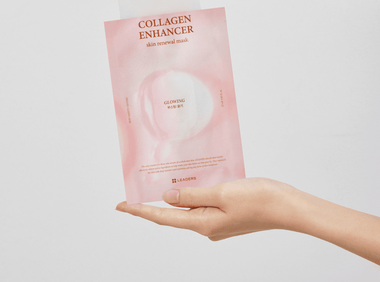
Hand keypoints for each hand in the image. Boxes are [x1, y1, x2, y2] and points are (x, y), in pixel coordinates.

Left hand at [116, 178, 379, 263]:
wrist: (286, 206)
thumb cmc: (258, 199)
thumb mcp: (221, 193)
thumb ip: (192, 196)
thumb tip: (167, 198)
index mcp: (203, 223)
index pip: (163, 217)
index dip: (140, 210)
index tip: (122, 205)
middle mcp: (207, 226)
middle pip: (173, 214)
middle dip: (154, 203)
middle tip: (136, 190)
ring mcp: (218, 221)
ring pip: (189, 208)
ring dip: (174, 197)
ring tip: (159, 183)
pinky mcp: (227, 214)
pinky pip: (203, 204)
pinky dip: (192, 194)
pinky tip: (190, 183)